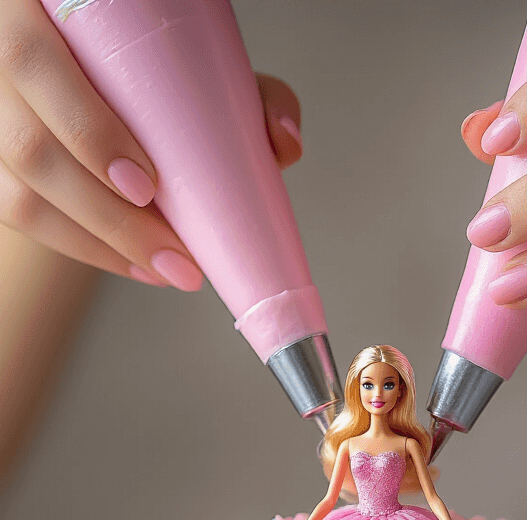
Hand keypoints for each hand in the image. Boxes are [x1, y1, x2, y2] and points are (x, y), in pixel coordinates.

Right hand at [0, 0, 301, 284]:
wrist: (88, 62)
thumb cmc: (137, 58)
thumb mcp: (188, 55)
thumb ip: (242, 90)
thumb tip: (282, 144)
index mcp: (31, 6)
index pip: (33, 64)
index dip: (85, 130)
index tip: (145, 183)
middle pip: (28, 145)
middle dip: (105, 213)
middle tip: (174, 252)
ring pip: (21, 192)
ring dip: (99, 243)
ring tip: (166, 269)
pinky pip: (22, 215)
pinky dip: (85, 248)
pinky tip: (135, 265)